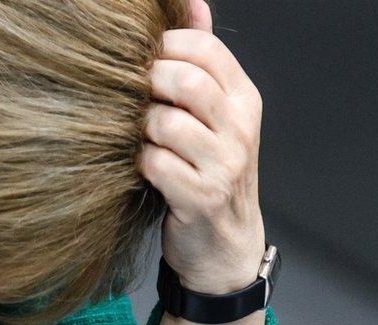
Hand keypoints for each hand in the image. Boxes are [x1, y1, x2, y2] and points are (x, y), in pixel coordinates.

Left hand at [138, 0, 266, 294]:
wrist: (225, 247)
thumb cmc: (209, 174)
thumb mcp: (215, 117)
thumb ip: (203, 63)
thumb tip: (192, 5)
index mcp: (244, 99)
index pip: (203, 48)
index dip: (163, 49)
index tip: (142, 64)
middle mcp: (240, 127)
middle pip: (185, 80)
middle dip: (148, 86)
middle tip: (133, 102)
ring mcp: (224, 164)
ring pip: (165, 121)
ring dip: (140, 129)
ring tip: (140, 140)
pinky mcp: (201, 196)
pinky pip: (154, 162)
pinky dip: (139, 163)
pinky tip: (141, 169)